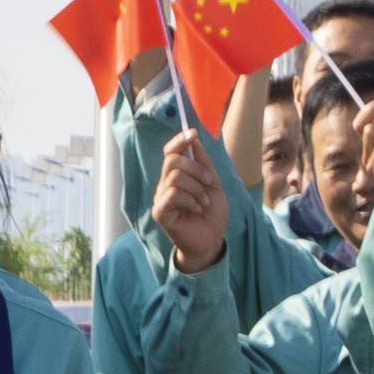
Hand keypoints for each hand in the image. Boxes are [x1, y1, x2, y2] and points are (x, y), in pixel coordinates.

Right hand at [146, 126, 225, 270]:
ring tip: (204, 202)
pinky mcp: (160, 212)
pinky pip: (172, 194)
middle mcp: (165, 184)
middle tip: (208, 183)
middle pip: (172, 161)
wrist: (212, 240)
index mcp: (178, 175)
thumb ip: (203, 163)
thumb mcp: (213, 183)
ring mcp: (161, 198)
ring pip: (175, 177)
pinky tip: (196, 209)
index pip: (170, 151)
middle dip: (195, 168)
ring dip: (196, 188)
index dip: (179, 140)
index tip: (192, 133)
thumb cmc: (212, 213)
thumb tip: (194, 139)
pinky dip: (190, 200)